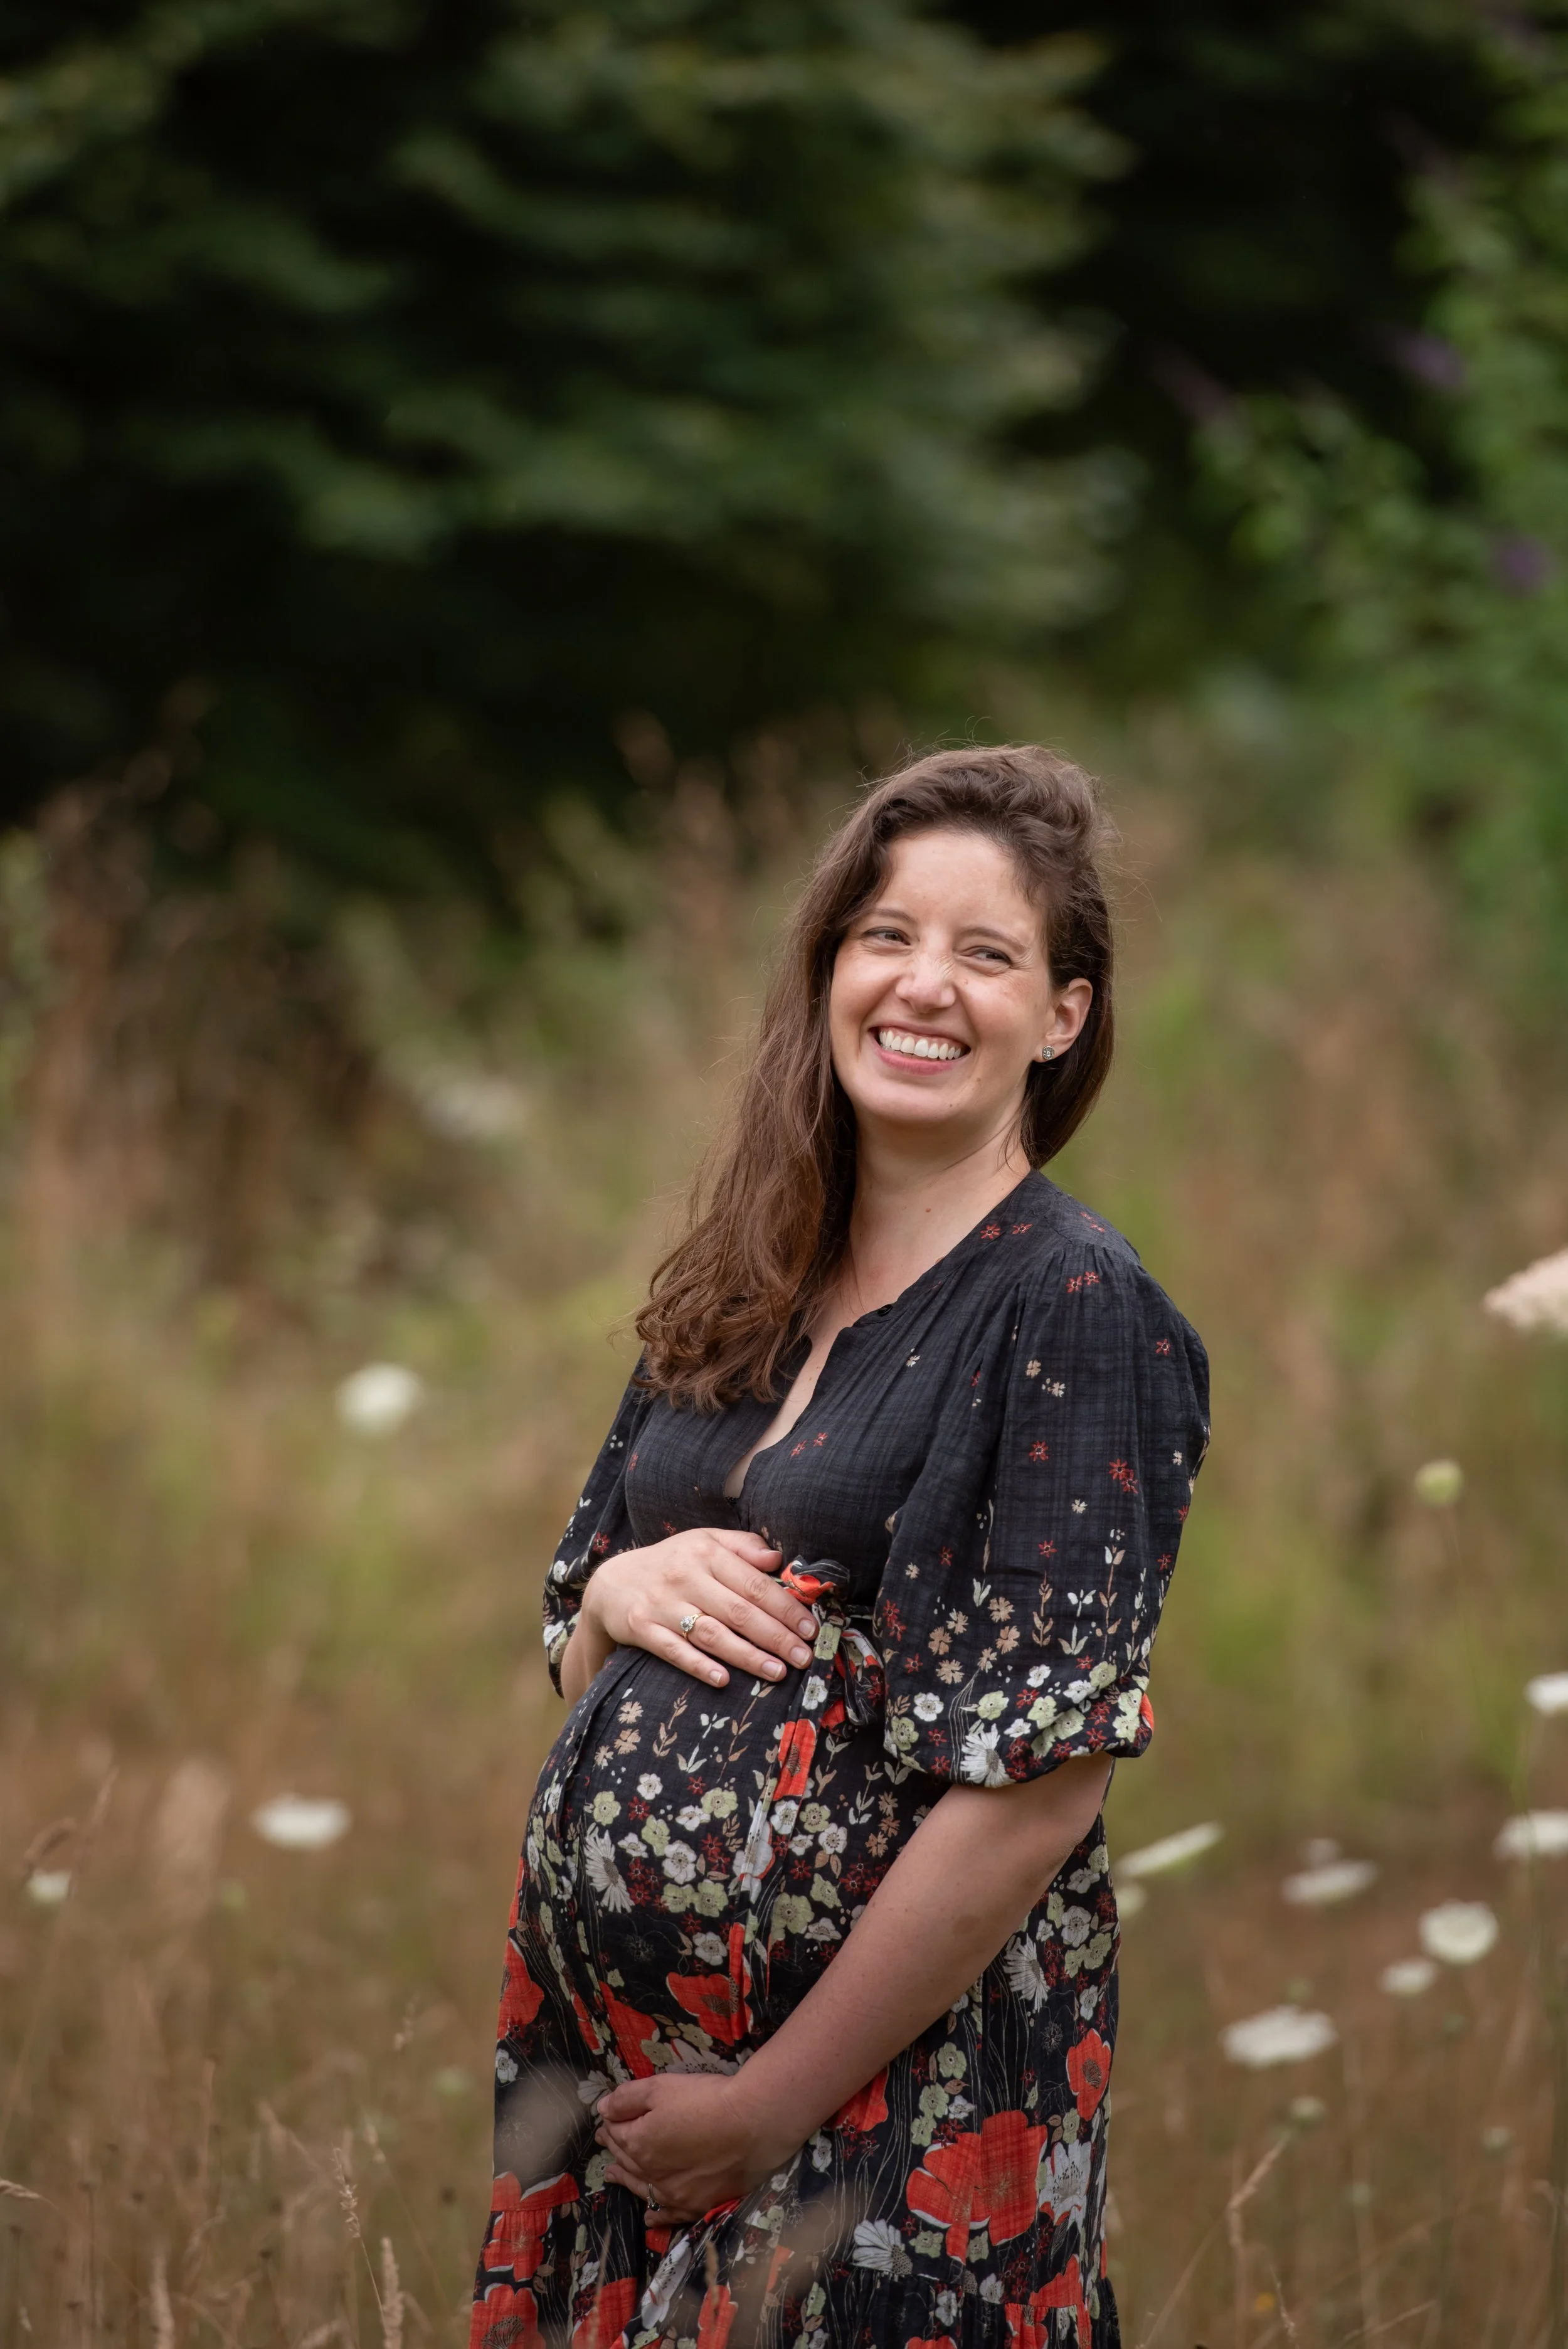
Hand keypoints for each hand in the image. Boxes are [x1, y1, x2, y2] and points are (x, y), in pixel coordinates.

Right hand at [581, 1528, 818, 1690]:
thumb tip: (778, 1559)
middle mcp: (685, 1576)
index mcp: (706, 1552)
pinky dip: (698, 1666)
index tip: (810, 1629)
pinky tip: (723, 1680)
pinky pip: (674, 1651)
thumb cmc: (672, 1563)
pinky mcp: (642, 1628)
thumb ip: (742, 1546)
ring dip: (746, 1655)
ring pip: (711, 1633)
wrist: (612, 1583)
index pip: (754, 1583)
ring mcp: (662, 1604)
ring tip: (777, 1673)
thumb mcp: (704, 1542)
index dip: (785, 1608)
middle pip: (738, 1611)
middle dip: (775, 1636)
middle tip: (804, 1657)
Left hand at [595, 2071, 800, 2222]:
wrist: (752, 2124)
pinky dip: (656, 2217)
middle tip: (607, 2140)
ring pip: (642, 2188)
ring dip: (626, 2179)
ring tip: (613, 2174)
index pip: (618, 2132)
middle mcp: (651, 2174)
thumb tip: (603, 2110)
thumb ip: (628, 2098)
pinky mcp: (698, 2204)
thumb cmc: (705, 2100)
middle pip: (628, 2160)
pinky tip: (650, 2218)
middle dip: (615, 2148)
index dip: (611, 2123)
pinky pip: (670, 2216)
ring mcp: (675, 2194)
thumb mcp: (661, 2087)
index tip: (607, 2119)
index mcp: (639, 2144)